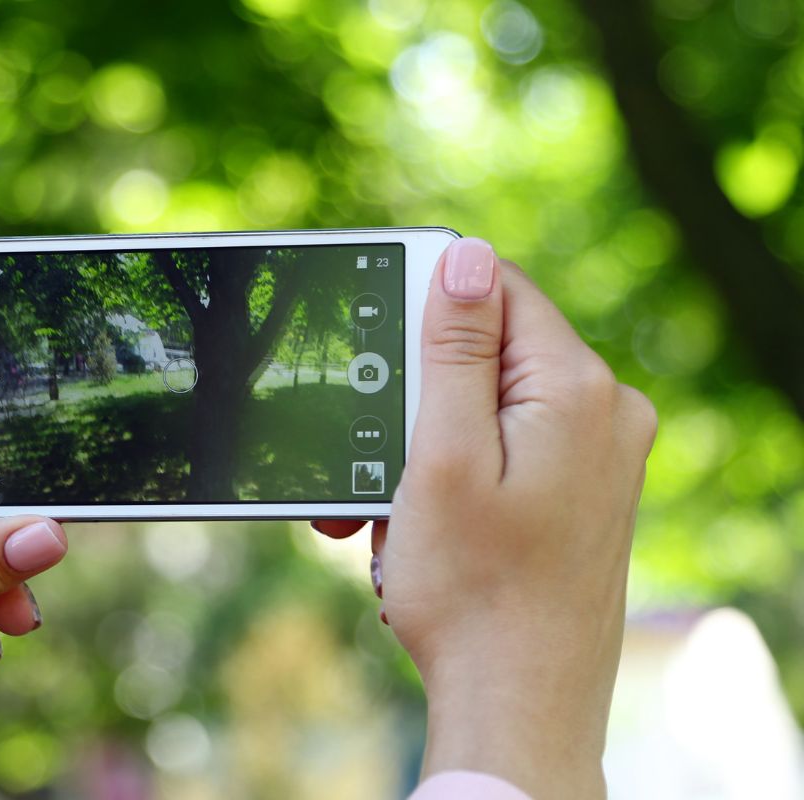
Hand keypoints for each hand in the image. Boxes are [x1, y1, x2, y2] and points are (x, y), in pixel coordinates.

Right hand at [315, 238, 655, 798]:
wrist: (519, 705)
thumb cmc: (473, 592)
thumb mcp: (443, 455)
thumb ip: (456, 349)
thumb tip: (466, 255)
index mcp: (579, 390)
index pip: (497, 290)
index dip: (424, 311)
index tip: (373, 358)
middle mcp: (605, 414)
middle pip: (487, 356)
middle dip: (410, 401)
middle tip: (360, 464)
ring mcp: (599, 457)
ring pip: (485, 410)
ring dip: (419, 449)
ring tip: (380, 514)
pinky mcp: (582, 492)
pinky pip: (502, 452)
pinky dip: (450, 477)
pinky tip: (414, 529)